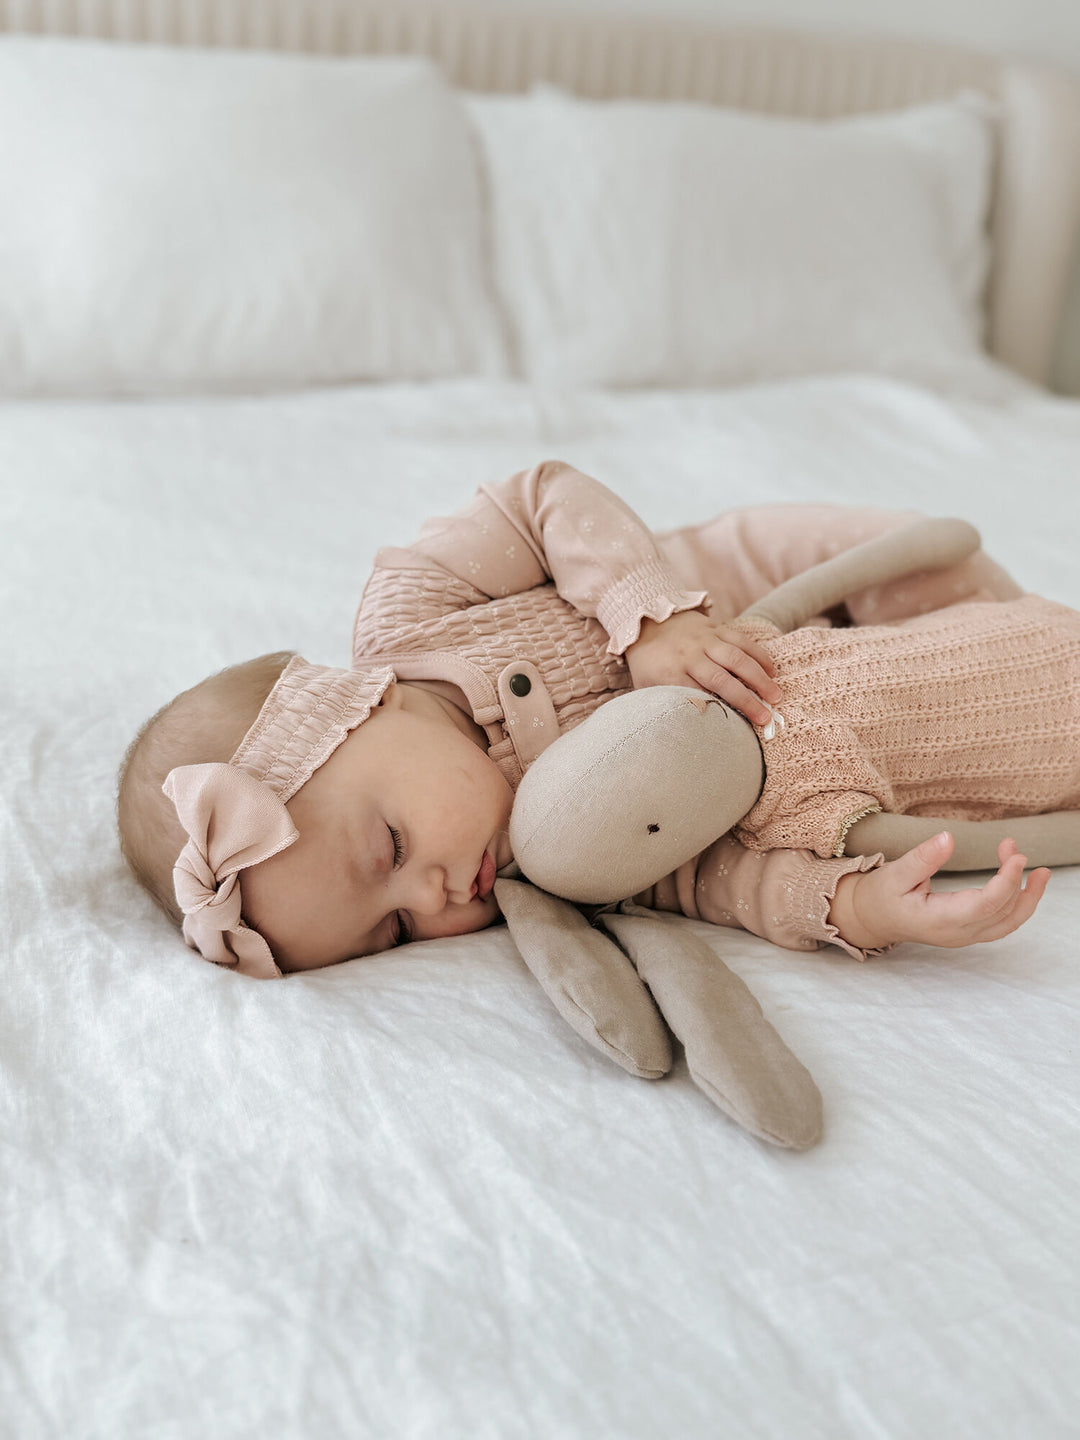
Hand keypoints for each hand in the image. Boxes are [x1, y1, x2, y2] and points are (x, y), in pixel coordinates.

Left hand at [624, 609, 780, 726]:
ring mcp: (704, 640)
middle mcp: (689, 656)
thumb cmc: (650, 663)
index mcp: (670, 673)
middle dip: (746, 699)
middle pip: (721, 679)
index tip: (736, 729)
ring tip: (775, 696)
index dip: (718, 711)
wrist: (646, 621)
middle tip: (766, 717)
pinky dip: (759, 655)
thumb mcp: (648, 686)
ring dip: (759, 678)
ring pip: (736, 658)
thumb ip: (665, 703)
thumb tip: (680, 730)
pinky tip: (772, 671)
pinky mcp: (716, 628)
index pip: (697, 695)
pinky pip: (741, 640)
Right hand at [829, 832, 1050, 952]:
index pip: (985, 905)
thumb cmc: (880, 896)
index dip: (1006, 882)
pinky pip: (1003, 922)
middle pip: (1004, 915)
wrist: (871, 919)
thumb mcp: (895, 874)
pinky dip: (1018, 904)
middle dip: (1018, 881)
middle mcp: (957, 934)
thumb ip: (922, 858)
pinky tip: (1022, 883)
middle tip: (1013, 847)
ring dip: (1027, 897)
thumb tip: (948, 838)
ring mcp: (965, 936)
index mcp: (940, 921)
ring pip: (1009, 923)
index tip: (1016, 855)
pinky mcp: (968, 931)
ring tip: (1040, 872)